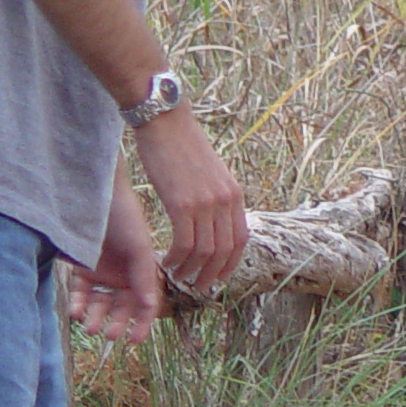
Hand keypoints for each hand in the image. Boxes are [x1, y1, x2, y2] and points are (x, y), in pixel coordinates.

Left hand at [67, 182, 162, 340]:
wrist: (95, 196)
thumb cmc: (124, 217)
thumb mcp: (139, 246)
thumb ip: (144, 277)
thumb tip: (150, 306)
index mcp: (144, 271)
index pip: (146, 303)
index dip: (143, 323)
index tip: (134, 341)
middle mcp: (124, 275)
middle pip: (122, 307)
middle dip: (117, 322)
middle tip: (109, 335)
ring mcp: (102, 273)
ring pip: (100, 304)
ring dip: (95, 317)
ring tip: (88, 327)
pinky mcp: (82, 268)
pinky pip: (80, 292)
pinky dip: (78, 303)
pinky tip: (76, 311)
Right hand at [130, 107, 247, 294]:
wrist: (165, 120)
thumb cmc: (181, 144)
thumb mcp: (209, 172)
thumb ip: (214, 195)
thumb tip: (210, 218)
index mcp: (234, 193)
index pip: (240, 239)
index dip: (230, 263)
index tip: (218, 277)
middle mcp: (225, 200)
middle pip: (225, 250)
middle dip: (212, 274)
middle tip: (198, 286)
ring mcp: (205, 202)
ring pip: (205, 251)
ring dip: (191, 270)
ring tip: (178, 277)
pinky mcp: (182, 203)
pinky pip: (184, 243)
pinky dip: (177, 258)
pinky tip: (167, 262)